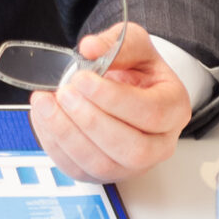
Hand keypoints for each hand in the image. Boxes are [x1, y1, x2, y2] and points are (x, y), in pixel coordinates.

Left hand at [30, 25, 190, 184]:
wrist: (127, 90)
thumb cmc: (136, 71)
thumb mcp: (134, 45)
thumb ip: (116, 43)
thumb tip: (90, 48)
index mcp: (174, 109)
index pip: (151, 113)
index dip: (114, 99)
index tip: (83, 79)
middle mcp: (159, 145)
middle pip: (132, 148)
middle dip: (92, 121)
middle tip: (65, 93)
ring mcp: (132, 166)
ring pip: (103, 164)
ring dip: (68, 135)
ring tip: (46, 104)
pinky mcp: (103, 174)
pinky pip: (78, 169)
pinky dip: (55, 144)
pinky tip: (44, 118)